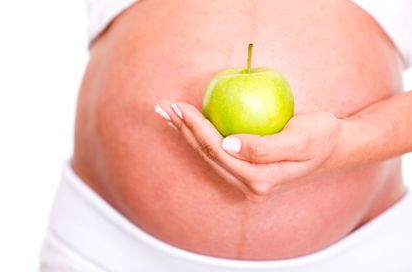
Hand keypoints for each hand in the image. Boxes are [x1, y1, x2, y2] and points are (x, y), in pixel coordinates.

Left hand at [154, 100, 345, 200]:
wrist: (337, 148)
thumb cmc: (323, 138)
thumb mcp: (301, 139)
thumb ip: (265, 147)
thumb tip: (229, 145)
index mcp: (260, 179)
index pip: (218, 151)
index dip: (196, 128)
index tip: (181, 107)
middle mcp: (250, 185)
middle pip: (207, 155)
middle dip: (184, 130)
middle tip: (164, 107)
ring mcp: (248, 181)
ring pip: (209, 156)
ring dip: (187, 134)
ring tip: (169, 115)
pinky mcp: (248, 171)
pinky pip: (218, 154)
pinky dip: (200, 138)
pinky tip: (188, 126)